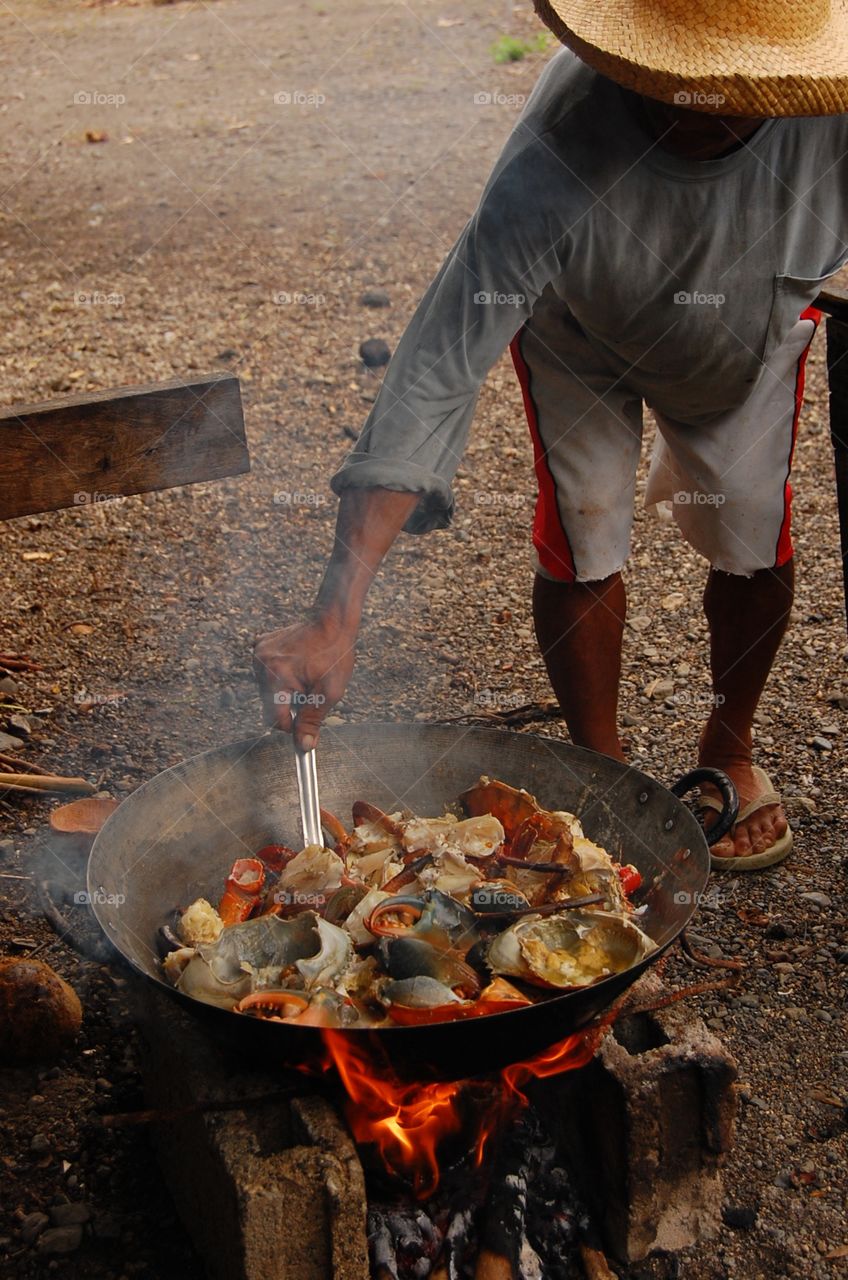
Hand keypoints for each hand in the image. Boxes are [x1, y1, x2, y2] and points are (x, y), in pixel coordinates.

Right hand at [253, 616, 356, 747]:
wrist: (332, 624)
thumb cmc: (334, 656)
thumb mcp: (329, 693)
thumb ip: (312, 720)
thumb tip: (304, 746)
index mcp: (277, 677)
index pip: (274, 719)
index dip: (291, 725)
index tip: (303, 724)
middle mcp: (262, 665)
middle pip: (269, 704)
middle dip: (289, 704)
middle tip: (309, 690)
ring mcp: (258, 653)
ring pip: (266, 690)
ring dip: (283, 690)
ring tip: (303, 675)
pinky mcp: (259, 645)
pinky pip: (264, 672)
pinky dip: (277, 674)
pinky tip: (294, 665)